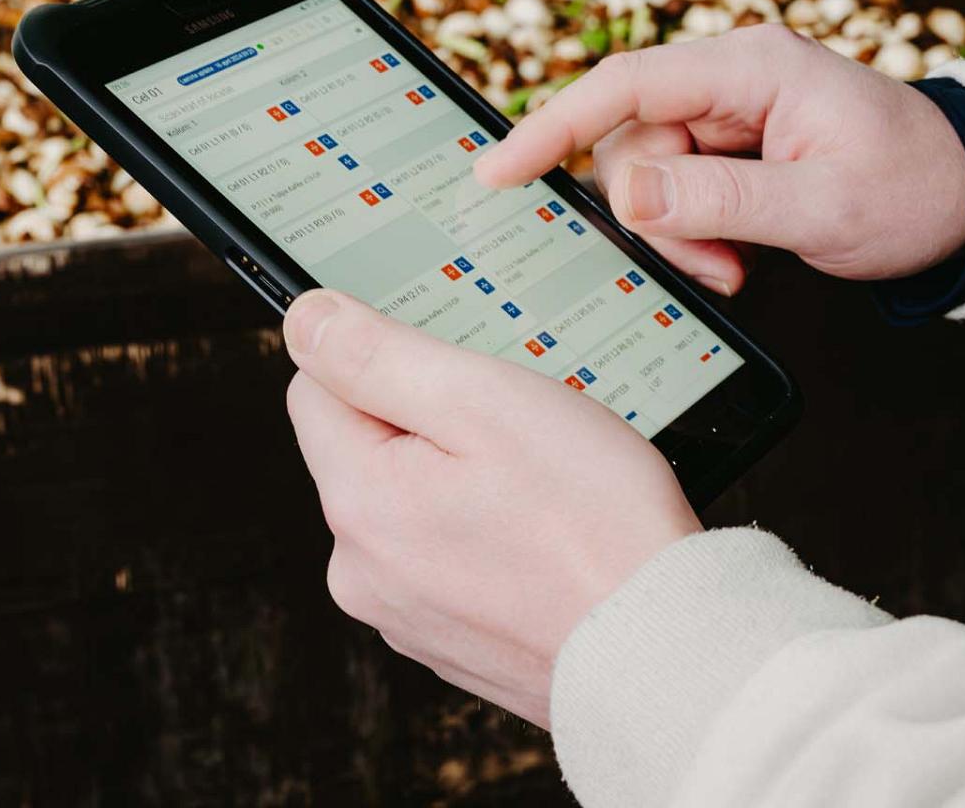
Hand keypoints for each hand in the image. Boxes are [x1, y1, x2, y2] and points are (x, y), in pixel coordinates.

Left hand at [282, 290, 700, 727]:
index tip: (452, 370)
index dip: (385, 358)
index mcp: (359, 503)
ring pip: (409, 500)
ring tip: (536, 487)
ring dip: (458, 477)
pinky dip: (481, 531)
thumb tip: (307, 321)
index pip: (315, 388)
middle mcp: (362, 570)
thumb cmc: (590, 521)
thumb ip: (380, 356)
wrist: (657, 645)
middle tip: (511, 430)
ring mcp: (405, 612)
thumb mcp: (482, 401)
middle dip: (428, 422)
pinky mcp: (448, 637)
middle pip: (364, 448)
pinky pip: (443, 552)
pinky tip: (540, 532)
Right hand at [475, 24, 964, 292]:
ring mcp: (728, 114)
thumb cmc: (913, 189)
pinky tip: (741, 254)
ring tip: (740, 265)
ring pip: (648, 174)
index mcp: (750, 68)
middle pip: (631, 142)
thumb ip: (721, 200)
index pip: (625, 86)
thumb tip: (628, 194)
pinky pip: (678, 190)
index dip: (553, 127)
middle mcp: (729, 81)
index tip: (498, 170)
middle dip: (657, 214)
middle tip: (718, 266)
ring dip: (680, 232)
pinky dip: (695, 233)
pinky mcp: (731, 148)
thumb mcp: (821, 207)